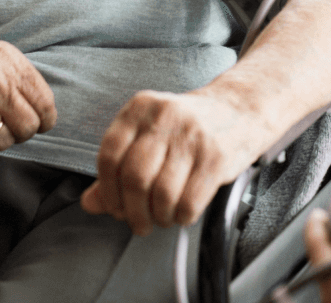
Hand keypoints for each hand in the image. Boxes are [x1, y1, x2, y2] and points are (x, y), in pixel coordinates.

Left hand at [80, 88, 262, 235]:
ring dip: (158, 217)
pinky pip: (188, 202)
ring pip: (161, 194)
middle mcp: (164, 116)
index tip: (115, 208)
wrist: (240, 110)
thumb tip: (89, 203)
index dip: (107, 191)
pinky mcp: (216, 156)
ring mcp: (192, 135)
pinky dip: (181, 217)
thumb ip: (116, 169)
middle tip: (139, 222)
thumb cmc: (187, 129)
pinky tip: (182, 213)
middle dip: (133, 211)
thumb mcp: (149, 137)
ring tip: (162, 217)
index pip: (109, 155)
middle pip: (134, 177)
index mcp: (140, 108)